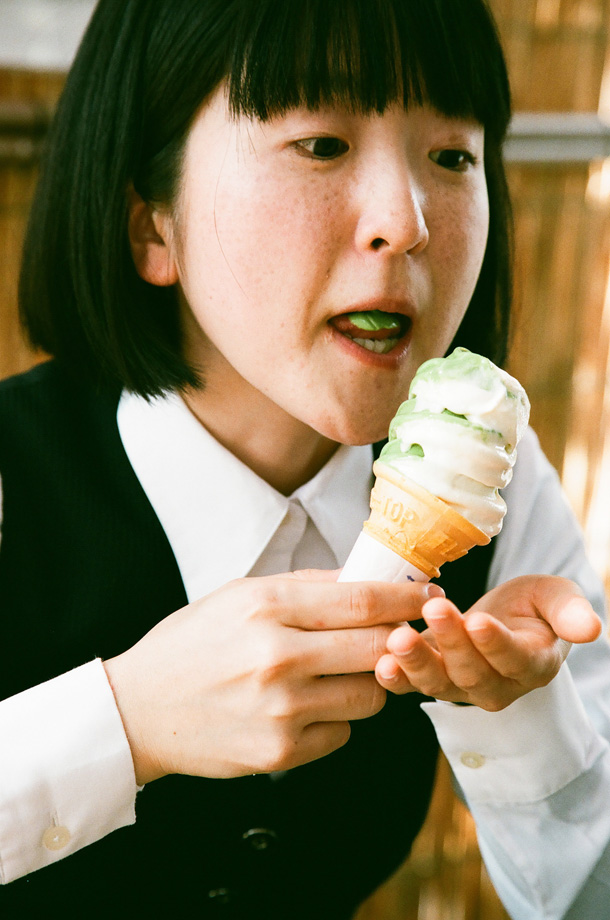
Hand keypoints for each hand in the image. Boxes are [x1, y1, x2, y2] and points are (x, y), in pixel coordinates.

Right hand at [103, 571, 437, 783]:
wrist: (140, 709)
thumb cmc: (193, 643)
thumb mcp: (241, 594)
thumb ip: (308, 586)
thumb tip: (370, 580)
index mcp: (267, 606)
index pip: (362, 599)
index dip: (407, 596)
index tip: (431, 593)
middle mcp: (278, 657)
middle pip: (379, 647)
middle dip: (402, 640)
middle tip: (405, 635)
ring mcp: (281, 710)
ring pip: (370, 696)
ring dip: (369, 683)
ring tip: (339, 673)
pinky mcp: (280, 753)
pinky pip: (342, 734)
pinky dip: (335, 719)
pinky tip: (305, 706)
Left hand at [375, 575, 601, 710]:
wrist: (505, 620)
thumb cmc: (532, 607)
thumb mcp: (554, 598)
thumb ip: (568, 611)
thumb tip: (591, 627)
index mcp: (532, 664)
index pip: (514, 659)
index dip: (495, 644)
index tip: (479, 621)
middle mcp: (498, 685)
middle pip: (473, 672)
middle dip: (451, 642)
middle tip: (434, 610)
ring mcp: (462, 687)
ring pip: (440, 683)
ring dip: (417, 662)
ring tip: (398, 639)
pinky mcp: (433, 680)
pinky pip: (413, 686)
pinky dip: (396, 680)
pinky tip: (380, 666)